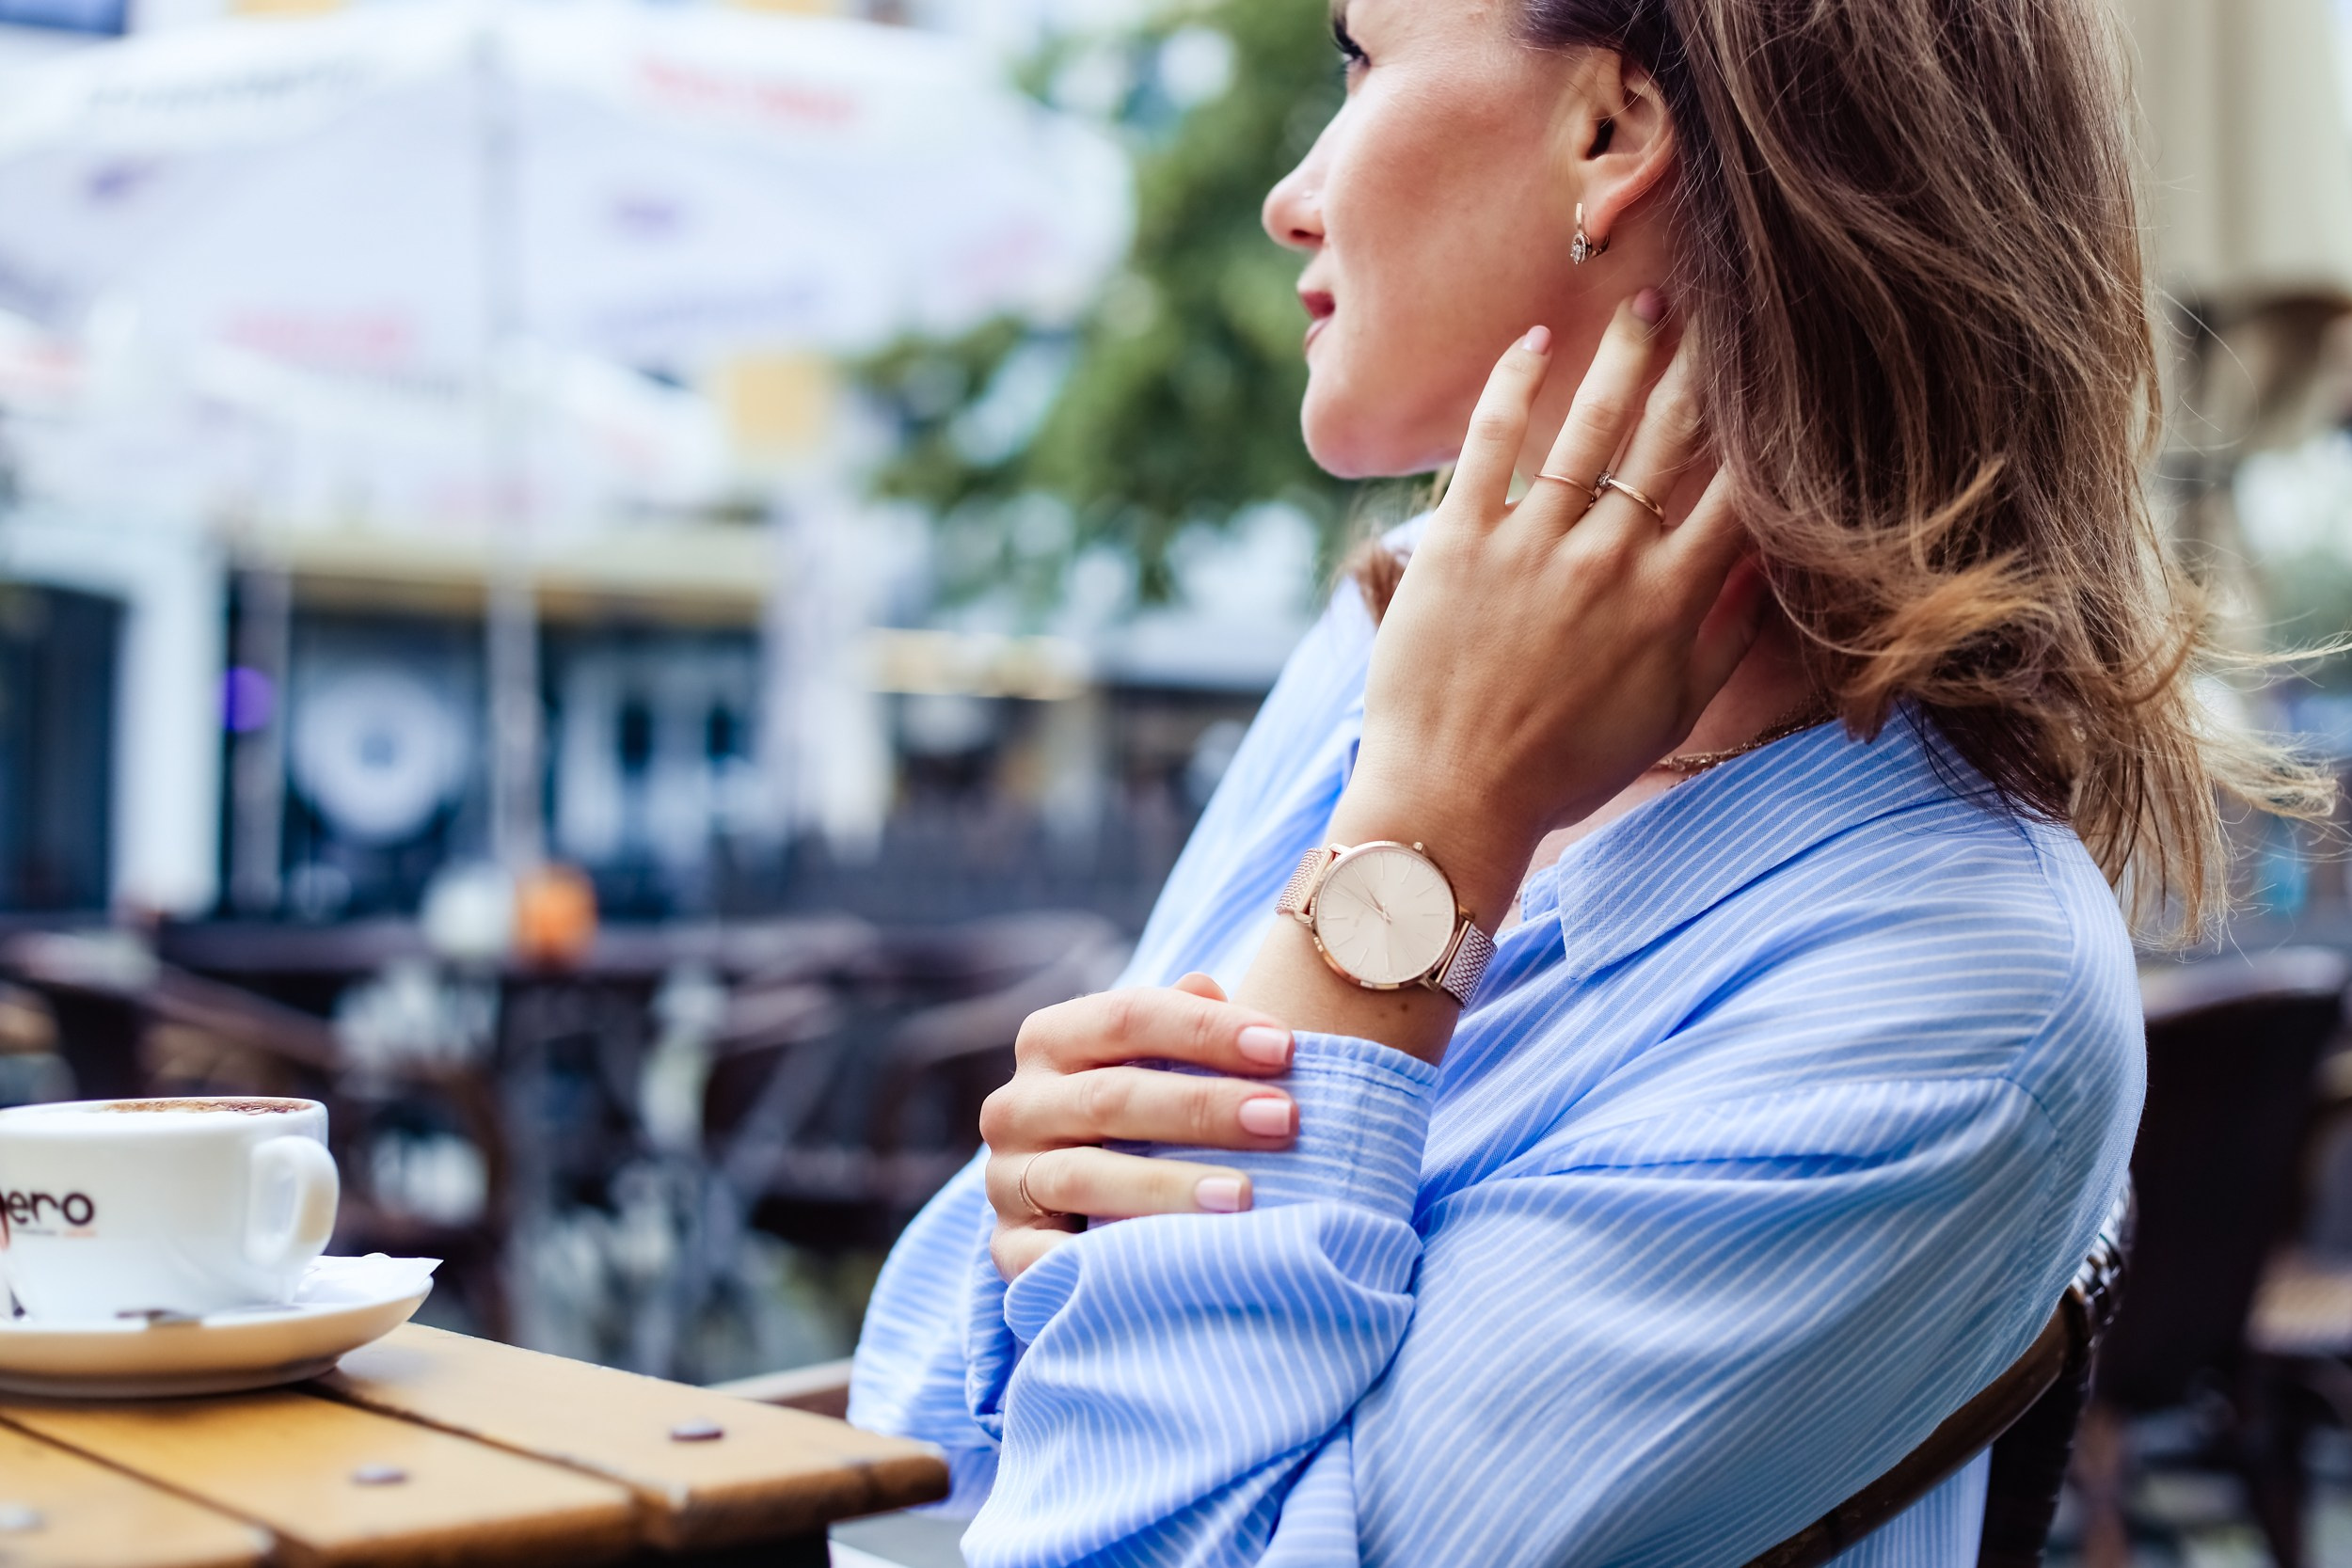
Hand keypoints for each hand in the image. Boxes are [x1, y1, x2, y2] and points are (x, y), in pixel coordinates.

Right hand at [981, 974, 1297, 1280]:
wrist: (1071, 1206)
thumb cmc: (1140, 1119)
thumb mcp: (1158, 1064)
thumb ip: (1186, 1024)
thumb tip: (1208, 987)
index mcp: (1051, 1040)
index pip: (1126, 1017)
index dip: (1207, 1030)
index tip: (1286, 1049)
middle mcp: (1017, 1104)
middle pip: (1111, 1096)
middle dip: (1204, 1106)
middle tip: (1285, 1121)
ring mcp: (1007, 1179)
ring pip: (1084, 1175)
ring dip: (1169, 1185)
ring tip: (1245, 1197)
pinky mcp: (1010, 1250)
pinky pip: (1050, 1259)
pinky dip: (1108, 1262)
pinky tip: (1176, 1267)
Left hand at [1343, 294, 1767, 919]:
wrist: (1453, 799)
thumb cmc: (1565, 767)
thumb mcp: (1671, 714)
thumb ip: (1728, 636)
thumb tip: (1770, 564)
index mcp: (1671, 601)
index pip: (1742, 490)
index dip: (1771, 427)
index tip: (1792, 377)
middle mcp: (1610, 560)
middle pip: (1672, 437)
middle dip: (1703, 364)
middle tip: (1724, 303)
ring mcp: (1531, 545)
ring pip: (1590, 424)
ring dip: (1625, 354)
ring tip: (1649, 300)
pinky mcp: (1458, 541)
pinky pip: (1489, 443)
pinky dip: (1512, 385)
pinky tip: (1533, 340)